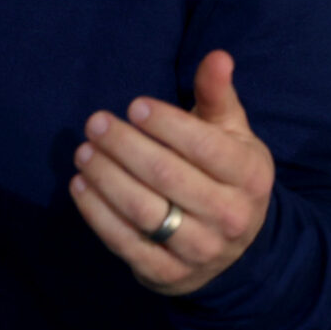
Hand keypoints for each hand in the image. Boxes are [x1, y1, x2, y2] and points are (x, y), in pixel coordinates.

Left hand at [69, 50, 275, 296]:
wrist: (234, 249)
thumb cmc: (226, 174)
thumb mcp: (232, 134)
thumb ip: (219, 95)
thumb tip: (217, 55)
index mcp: (250, 176)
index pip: (204, 146)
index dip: (166, 124)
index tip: (133, 107)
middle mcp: (230, 216)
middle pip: (167, 175)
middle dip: (124, 145)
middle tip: (96, 123)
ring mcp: (199, 250)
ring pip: (142, 209)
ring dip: (105, 177)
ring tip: (84, 151)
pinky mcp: (167, 274)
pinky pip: (124, 242)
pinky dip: (96, 213)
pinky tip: (80, 186)